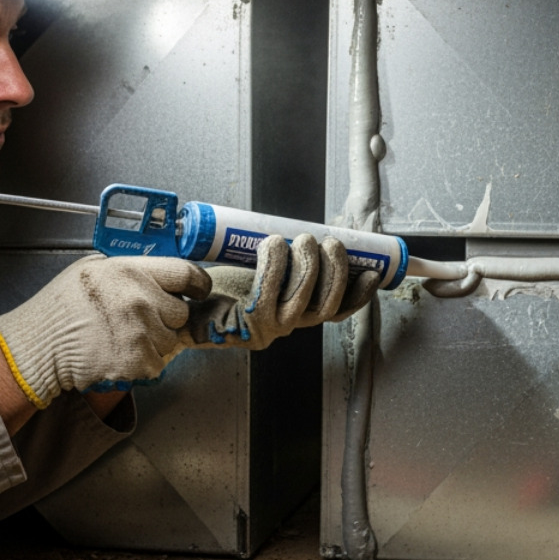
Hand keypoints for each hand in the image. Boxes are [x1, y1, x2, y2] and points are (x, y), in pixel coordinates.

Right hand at [0, 254, 211, 406]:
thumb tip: (160, 278)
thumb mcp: (92, 269)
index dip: (197, 284)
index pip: (185, 273)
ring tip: (122, 337)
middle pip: (180, 312)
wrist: (39, 346)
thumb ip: (130, 271)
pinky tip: (118, 353)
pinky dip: (142, 363)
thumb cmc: (60, 308)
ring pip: (170, 341)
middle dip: (165, 317)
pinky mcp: (138, 362)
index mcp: (130, 271)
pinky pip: (157, 363)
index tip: (197, 291)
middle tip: (138, 320)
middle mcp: (140, 299)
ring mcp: (141, 332)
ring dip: (154, 342)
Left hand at [184, 233, 380, 351]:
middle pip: (327, 304)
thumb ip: (287, 262)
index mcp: (297, 313)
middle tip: (328, 242)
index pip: (338, 311)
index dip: (358, 294)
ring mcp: (270, 326)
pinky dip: (275, 263)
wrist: (187, 307)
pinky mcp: (249, 322)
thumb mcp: (263, 273)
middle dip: (335, 269)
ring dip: (308, 263)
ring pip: (303, 298)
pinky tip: (273, 244)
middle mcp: (288, 324)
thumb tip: (307, 232)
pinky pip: (270, 291)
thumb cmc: (222, 287)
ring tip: (303, 239)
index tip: (371, 272)